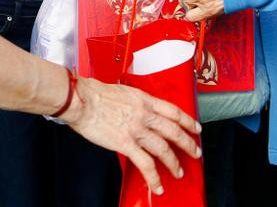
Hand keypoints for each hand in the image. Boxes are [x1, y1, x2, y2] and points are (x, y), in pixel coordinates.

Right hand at [63, 75, 200, 195]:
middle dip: (188, 144)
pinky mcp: (126, 144)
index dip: (188, 121)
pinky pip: (146, 164)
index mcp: (144, 100)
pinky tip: (158, 184)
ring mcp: (137, 130)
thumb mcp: (123, 91)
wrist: (81, 100)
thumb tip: (138, 109)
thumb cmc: (95, 93)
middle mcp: (145, 114)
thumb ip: (135, 102)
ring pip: (164, 149)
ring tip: (178, 172)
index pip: (174, 111)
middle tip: (195, 152)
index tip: (195, 127)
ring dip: (174, 163)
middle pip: (174, 131)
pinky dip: (154, 177)